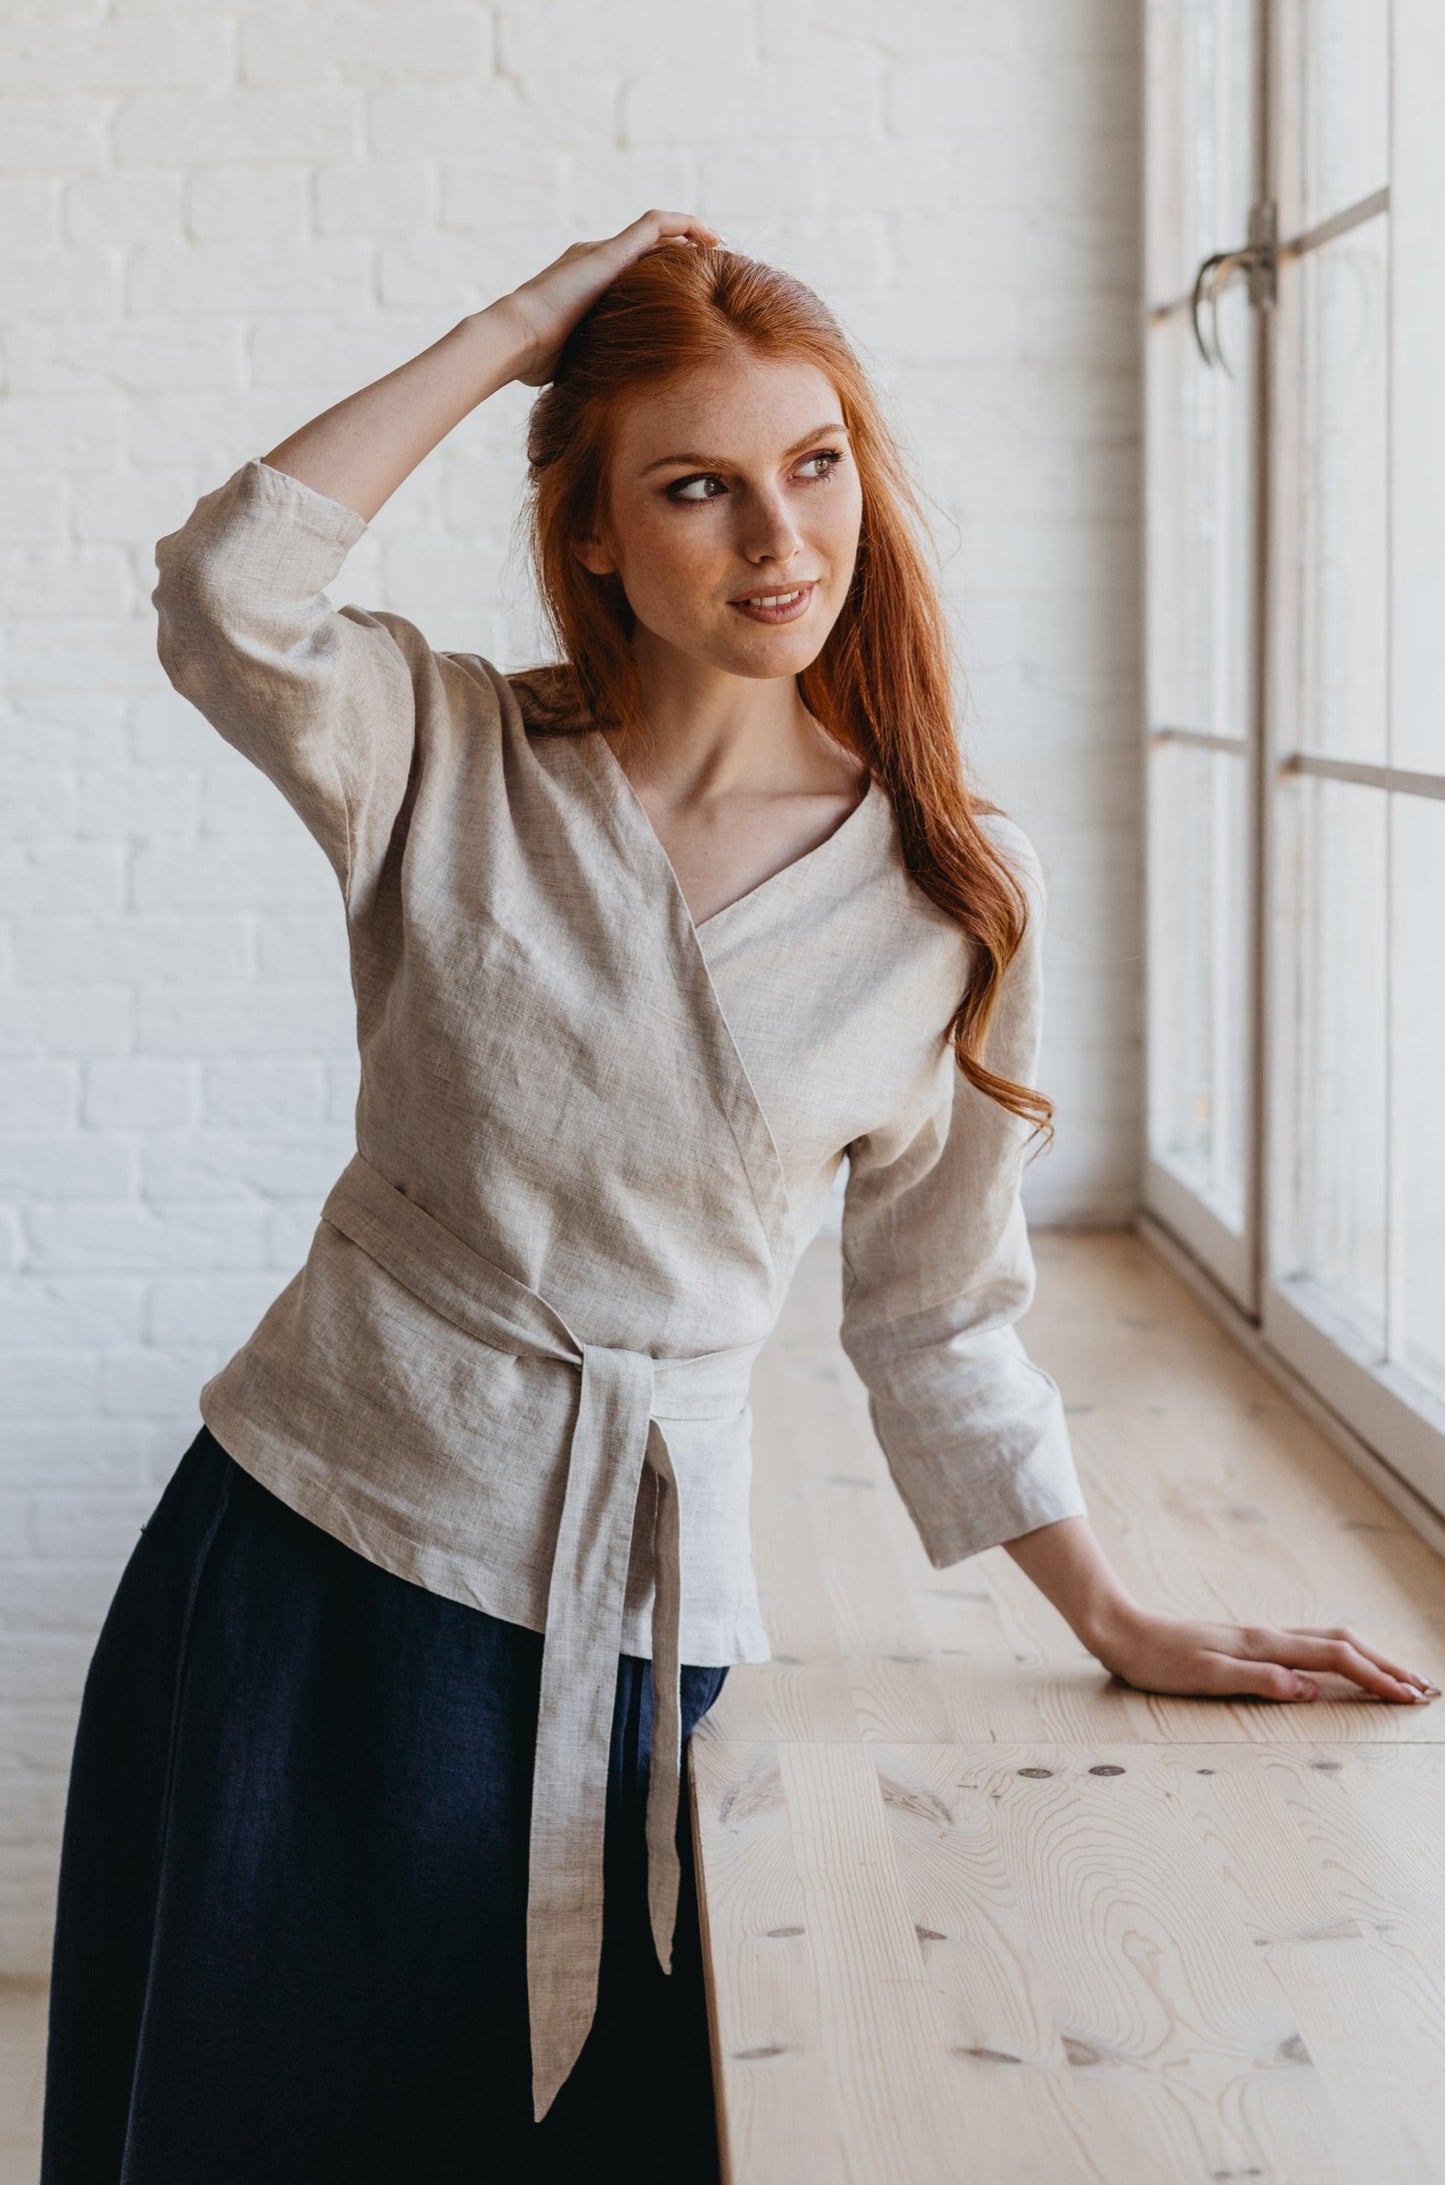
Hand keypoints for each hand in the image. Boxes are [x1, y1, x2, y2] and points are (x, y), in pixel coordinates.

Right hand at [498, 210, 723, 387]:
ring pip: (655, 233)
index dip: (661, 278)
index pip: (632, 272)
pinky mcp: (609, 251)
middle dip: (680, 256)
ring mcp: (600, 253)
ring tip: (718, 246)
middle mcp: (594, 261)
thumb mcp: (578, 360)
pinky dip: (684, 224)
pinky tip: (711, 237)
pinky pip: (655, 224)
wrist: (517, 339)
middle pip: (646, 250)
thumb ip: (597, 361)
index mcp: (587, 284)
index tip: (688, 294)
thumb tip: (607, 394)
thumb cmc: (538, 361)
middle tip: (712, 270)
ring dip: (688, 236)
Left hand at [1092, 1605, 1441, 1705]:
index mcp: (1264, 1646)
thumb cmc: (1157, 1661)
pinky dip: (1341, 1656)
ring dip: (1369, 1659)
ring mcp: (1261, 1638)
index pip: (1336, 1659)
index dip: (1376, 1678)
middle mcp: (1269, 1637)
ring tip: (1397, 1678)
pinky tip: (1343, 1666)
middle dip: (1387, 1666)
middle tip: (1425, 1689)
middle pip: (1344, 1644)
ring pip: (1330, 1641)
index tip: (1410, 1698)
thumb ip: (1256, 1680)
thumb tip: (1309, 1688)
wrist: (1122, 1631)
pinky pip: (1310, 1646)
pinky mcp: (1250, 1644)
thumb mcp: (1203, 1676)